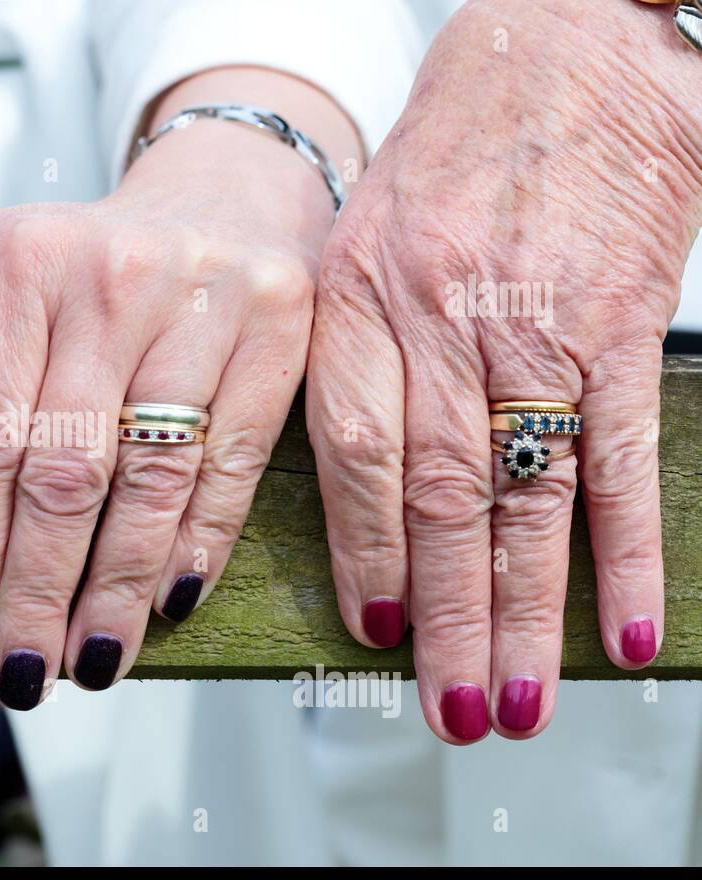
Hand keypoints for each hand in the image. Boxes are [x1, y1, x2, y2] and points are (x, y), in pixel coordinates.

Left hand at [0, 69, 360, 706]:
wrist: (220, 195)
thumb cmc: (87, 259)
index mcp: (26, 265)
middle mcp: (113, 283)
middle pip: (66, 469)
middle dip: (37, 588)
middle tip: (20, 674)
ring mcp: (206, 307)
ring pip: (152, 478)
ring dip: (117, 586)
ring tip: (90, 661)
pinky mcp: (280, 336)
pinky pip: (235, 460)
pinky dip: (199, 540)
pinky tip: (167, 603)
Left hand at [307, 0, 701, 740]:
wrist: (560, 48)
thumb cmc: (449, 154)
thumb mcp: (361, 240)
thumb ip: (352, 356)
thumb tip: (358, 492)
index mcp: (356, 298)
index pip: (350, 451)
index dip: (365, 550)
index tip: (375, 631)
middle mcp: (437, 317)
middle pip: (439, 498)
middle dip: (445, 618)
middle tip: (450, 712)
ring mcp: (533, 324)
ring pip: (525, 495)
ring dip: (525, 612)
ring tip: (517, 700)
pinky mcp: (619, 322)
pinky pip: (621, 452)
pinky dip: (626, 546)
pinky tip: (630, 628)